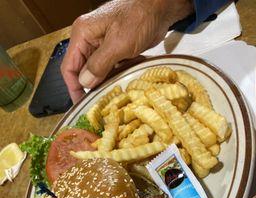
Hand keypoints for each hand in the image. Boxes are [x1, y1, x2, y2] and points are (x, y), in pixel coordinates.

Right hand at [61, 0, 193, 102]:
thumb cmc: (139, 18)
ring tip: (116, 93)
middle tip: (102, 103)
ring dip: (108, 82)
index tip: (81, 104)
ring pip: (99, 72)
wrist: (160, 8)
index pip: (69, 66)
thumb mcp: (118, 44)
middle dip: (93, 87)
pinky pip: (112, 69)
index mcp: (83, 34)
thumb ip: (99, 64)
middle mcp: (90, 40)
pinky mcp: (116, 50)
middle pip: (84, 71)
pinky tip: (127, 77)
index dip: (73, 88)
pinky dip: (118, 75)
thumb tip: (85, 82)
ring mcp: (103, 45)